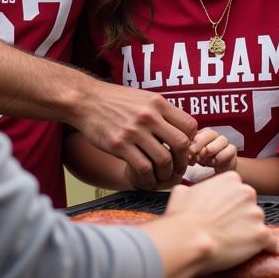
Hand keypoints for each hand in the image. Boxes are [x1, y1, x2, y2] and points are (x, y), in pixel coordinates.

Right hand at [75, 80, 197, 187]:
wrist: (86, 101)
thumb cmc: (117, 101)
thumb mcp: (144, 98)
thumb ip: (163, 112)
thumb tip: (183, 130)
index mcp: (158, 103)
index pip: (189, 125)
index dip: (192, 141)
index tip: (186, 150)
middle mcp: (149, 116)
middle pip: (181, 144)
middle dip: (183, 161)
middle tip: (179, 168)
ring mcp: (134, 131)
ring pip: (164, 159)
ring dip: (166, 173)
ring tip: (162, 176)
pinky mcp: (119, 145)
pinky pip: (143, 168)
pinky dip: (149, 178)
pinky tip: (147, 178)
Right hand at [163, 172, 274, 273]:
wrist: (188, 239)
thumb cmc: (183, 218)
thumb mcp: (182, 192)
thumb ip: (195, 189)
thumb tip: (191, 194)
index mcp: (231, 179)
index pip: (237, 191)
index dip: (228, 205)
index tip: (221, 215)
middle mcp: (247, 192)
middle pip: (249, 206)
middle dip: (240, 218)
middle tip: (225, 230)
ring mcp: (256, 214)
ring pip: (258, 224)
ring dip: (249, 233)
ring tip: (232, 244)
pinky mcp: (261, 235)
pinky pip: (270, 242)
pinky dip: (265, 247)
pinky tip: (258, 252)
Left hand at [189, 127, 237, 174]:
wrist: (219, 169)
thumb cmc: (203, 160)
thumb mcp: (193, 157)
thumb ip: (190, 154)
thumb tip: (188, 155)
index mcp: (202, 134)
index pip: (197, 132)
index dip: (192, 142)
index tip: (188, 152)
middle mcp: (214, 136)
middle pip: (209, 133)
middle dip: (201, 143)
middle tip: (195, 153)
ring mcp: (224, 142)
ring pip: (222, 139)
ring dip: (212, 148)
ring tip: (205, 157)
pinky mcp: (232, 151)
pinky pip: (230, 149)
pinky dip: (222, 155)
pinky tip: (215, 162)